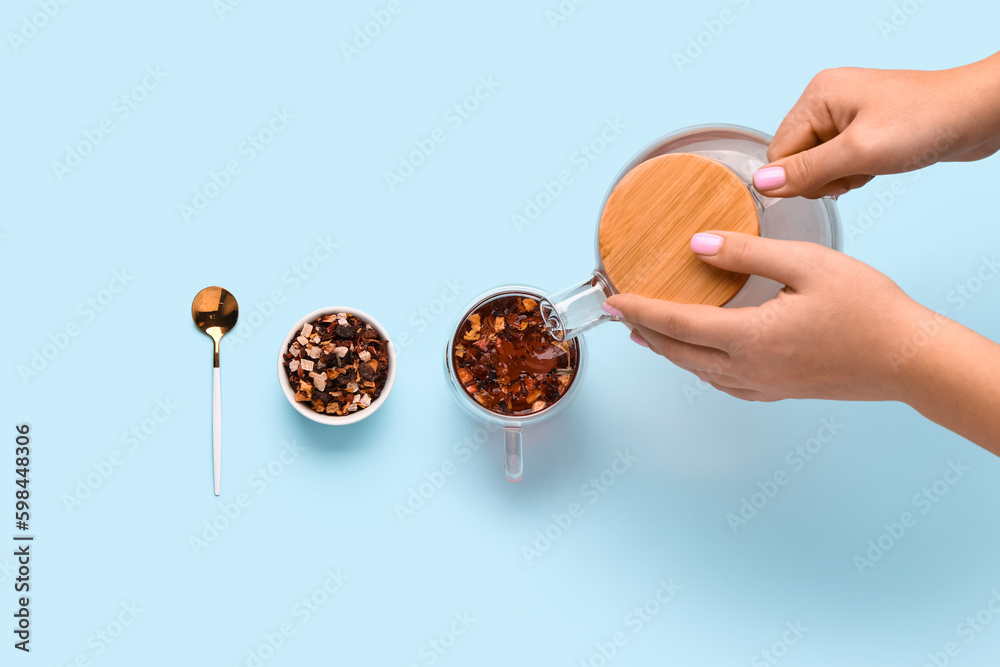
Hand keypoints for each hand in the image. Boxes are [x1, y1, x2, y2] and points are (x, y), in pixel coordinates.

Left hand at [604, 231, 931, 402]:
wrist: (909, 359)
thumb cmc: (867, 308)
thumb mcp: (807, 265)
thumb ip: (748, 254)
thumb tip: (699, 246)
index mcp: (750, 338)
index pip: (677, 324)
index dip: (640, 311)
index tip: (612, 301)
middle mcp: (749, 369)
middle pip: (679, 352)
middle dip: (645, 332)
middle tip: (619, 315)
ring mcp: (764, 386)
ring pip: (698, 371)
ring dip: (669, 351)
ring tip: (649, 334)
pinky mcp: (780, 392)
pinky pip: (724, 383)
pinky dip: (699, 367)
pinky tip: (701, 358)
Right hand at [752, 54, 999, 198]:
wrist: (978, 114)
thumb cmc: (926, 122)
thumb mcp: (858, 153)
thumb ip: (806, 171)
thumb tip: (762, 185)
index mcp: (817, 95)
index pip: (779, 151)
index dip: (800, 177)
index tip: (836, 178)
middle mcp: (826, 100)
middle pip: (796, 157)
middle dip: (823, 176)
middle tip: (858, 170)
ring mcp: (845, 112)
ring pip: (817, 163)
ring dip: (841, 176)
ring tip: (871, 166)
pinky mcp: (863, 126)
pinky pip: (839, 160)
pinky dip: (854, 171)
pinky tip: (876, 166)